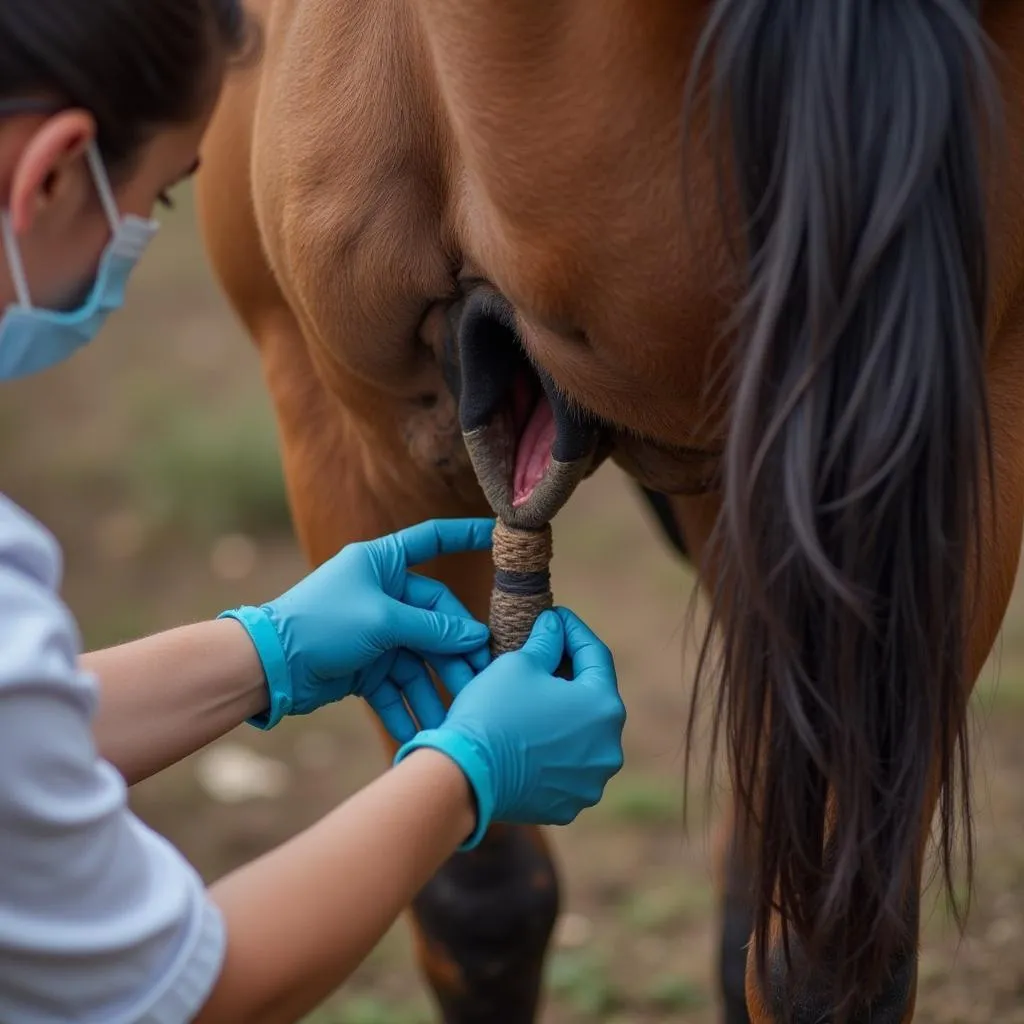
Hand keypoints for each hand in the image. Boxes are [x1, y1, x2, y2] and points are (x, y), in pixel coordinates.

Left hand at [219, 518, 494, 736]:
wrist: (268, 666)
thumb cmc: (322, 624)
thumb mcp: (383, 621)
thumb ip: (433, 628)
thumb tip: (477, 636)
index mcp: (382, 564)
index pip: (433, 540)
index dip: (466, 535)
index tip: (499, 535)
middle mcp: (382, 594)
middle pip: (435, 617)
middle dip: (456, 651)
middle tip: (481, 677)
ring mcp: (375, 631)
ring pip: (419, 659)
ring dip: (435, 687)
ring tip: (456, 715)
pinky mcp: (365, 666)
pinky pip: (396, 686)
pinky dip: (407, 707)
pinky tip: (424, 731)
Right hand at [394, 607, 625, 846]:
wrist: (464, 777)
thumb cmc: (494, 712)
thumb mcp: (519, 663)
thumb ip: (546, 641)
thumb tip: (554, 627)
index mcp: (604, 707)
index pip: (595, 655)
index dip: (573, 630)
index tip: (556, 617)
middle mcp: (609, 747)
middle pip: (593, 698)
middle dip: (571, 673)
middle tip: (546, 653)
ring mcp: (590, 781)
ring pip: (582, 736)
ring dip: (563, 714)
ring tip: (535, 697)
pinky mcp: (568, 804)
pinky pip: (566, 766)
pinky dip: (553, 749)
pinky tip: (529, 735)